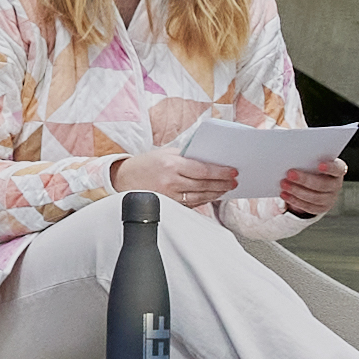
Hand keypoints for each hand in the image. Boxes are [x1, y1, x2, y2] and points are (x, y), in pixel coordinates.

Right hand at [115, 145, 240, 211]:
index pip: (203, 169)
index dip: (220, 172)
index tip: (233, 172)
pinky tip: (212, 196)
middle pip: (204, 185)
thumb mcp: (165, 153)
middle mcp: (171, 181)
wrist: (123, 179)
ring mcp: (170, 196)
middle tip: (234, 182)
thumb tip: (209, 158)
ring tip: (226, 189)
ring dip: (216, 193)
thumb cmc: (145, 164)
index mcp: (172, 165)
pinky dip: (204, 200)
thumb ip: (186, 155)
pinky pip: (192, 203)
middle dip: (222, 183)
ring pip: (200, 196)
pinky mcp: (169, 206)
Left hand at [277, 160, 343, 222]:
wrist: (315, 182)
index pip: (337, 168)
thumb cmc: (313, 166)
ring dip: (297, 191)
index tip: (320, 165)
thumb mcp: (313, 161)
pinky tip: (284, 194)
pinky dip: (295, 200)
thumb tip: (290, 158)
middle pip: (323, 184)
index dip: (330, 167)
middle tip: (290, 173)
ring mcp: (330, 198)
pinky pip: (308, 206)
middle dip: (305, 180)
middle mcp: (336, 184)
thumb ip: (308, 160)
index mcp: (338, 169)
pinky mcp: (321, 207)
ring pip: (315, 198)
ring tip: (284, 184)